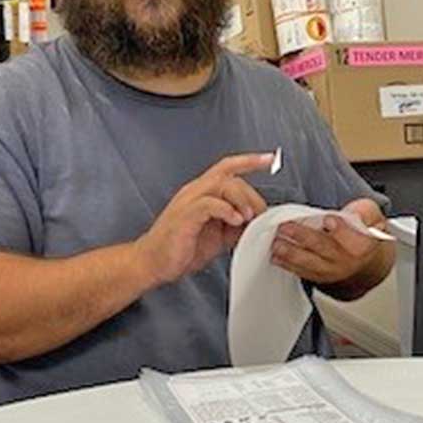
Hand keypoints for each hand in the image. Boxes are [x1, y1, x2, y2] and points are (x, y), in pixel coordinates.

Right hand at [136, 153, 273, 285]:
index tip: (270, 159)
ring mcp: (188, 201)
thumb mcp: (218, 236)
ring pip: (222, 184)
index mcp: (203, 193)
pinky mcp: (185, 215)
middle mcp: (195, 191)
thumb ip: (236, 226)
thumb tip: (258, 223)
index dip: (250, 161)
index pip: (229, 167)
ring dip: (241, 200)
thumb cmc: (180, 248)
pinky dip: (226, 210)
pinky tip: (235, 221)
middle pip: (231, 176)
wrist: (152, 262)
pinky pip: (209, 204)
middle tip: (259, 215)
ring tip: (247, 218)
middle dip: (251, 194)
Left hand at [271, 197, 390, 289]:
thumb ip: (366, 212)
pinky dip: (288, 265)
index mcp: (364, 245)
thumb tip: (357, 213)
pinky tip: (277, 256)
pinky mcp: (319, 276)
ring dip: (291, 254)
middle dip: (305, 238)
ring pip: (311, 263)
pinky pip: (303, 272)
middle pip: (326, 249)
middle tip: (286, 228)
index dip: (341, 229)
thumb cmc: (364, 233)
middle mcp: (347, 261)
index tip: (328, 220)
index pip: (355, 238)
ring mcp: (332, 271)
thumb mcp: (372, 216)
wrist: (364, 260)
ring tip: (277, 244)